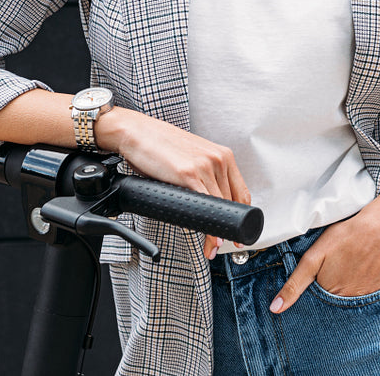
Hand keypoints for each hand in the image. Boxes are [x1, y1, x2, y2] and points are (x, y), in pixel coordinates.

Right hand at [99, 107, 249, 259]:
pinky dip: (206, 225)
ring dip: (216, 234)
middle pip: (232, 204)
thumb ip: (204, 177)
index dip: (242, 218)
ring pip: (220, 208)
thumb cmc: (159, 145)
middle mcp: (219, 159)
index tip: (236, 233)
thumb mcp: (191, 158)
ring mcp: (206, 166)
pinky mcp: (189, 173)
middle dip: (227, 231)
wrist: (137, 131)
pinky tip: (203, 235)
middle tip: (218, 246)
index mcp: (223, 155)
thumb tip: (208, 205)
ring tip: (211, 248)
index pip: (241, 193)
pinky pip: (204, 205)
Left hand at [269, 216, 379, 312]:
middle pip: (331, 302)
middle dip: (329, 289)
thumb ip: (295, 284)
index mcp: (327, 295)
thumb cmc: (346, 237)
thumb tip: (275, 309)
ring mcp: (364, 298)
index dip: (313, 289)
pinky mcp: (379, 292)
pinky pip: (366, 295)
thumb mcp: (313, 257)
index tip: (320, 274)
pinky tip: (362, 267)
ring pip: (348, 298)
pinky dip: (362, 284)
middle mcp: (345, 303)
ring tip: (349, 265)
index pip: (314, 302)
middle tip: (337, 266)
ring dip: (346, 287)